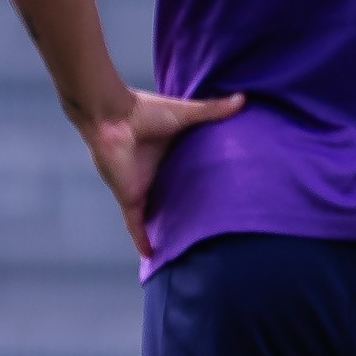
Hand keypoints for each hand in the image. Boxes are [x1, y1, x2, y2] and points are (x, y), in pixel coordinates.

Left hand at [82, 90, 246, 261]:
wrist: (113, 118)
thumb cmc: (145, 111)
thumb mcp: (185, 113)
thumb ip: (213, 110)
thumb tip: (243, 99)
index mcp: (168, 154)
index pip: (184, 174)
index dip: (197, 184)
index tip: (215, 196)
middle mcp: (155, 174)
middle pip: (171, 198)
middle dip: (182, 212)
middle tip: (204, 230)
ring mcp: (142, 187)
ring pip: (154, 214)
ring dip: (162, 229)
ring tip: (181, 249)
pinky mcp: (131, 197)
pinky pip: (136, 224)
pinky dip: (142, 239)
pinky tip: (150, 256)